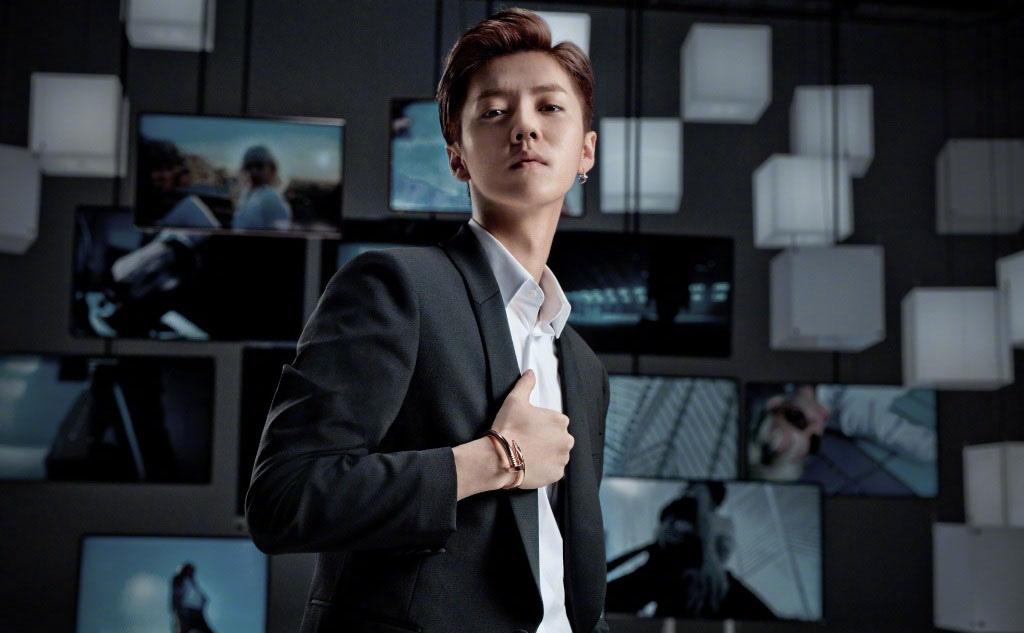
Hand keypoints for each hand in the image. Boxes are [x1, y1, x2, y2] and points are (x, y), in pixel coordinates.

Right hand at [491, 370, 573, 488]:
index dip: (541, 426)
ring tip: (529, 455)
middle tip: (528, 443)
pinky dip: (545, 469)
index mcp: (560, 420)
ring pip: (557, 455)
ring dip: (547, 455)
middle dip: (547, 441)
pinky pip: (553, 470)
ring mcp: (562, 458)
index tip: (529, 429)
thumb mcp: (515, 400)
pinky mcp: (556, 475)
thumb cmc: (508, 428)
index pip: (556, 422)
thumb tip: (530, 373)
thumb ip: (526, 384)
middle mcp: (566, 439)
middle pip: (558, 439)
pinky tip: (531, 465)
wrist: (500, 458)